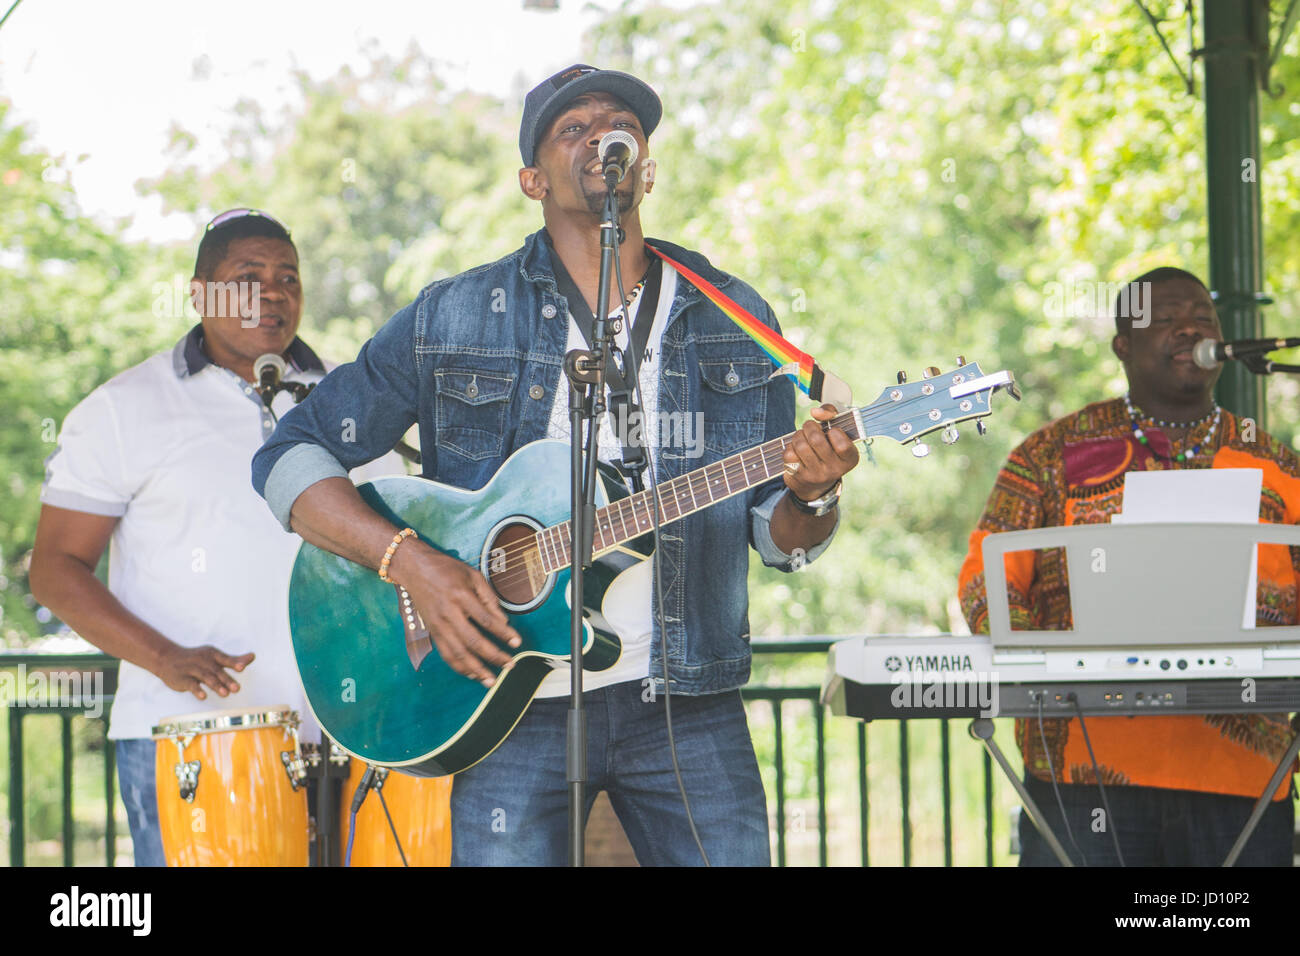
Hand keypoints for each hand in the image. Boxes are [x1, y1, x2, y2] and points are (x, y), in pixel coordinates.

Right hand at [156, 645, 253, 699]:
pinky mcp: (183, 679)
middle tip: (237, 689)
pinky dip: (197, 690)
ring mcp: (192, 669)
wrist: (167, 658)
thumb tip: (252, 656)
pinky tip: (203, 696)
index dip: (233, 663)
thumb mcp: (214, 657)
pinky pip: (191, 685)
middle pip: (216, 671)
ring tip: (225, 694)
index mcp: (212, 655)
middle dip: (227, 680)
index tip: (242, 668)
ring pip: (205, 678)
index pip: (224, 659)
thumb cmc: (197, 658)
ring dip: (216, 685)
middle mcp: (203, 661)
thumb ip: (234, 660)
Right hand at [390, 542, 521, 687]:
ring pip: (458, 653)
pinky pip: (446, 654)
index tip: (517, 643)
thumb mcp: (473, 575)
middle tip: (510, 665)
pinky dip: (459, 667)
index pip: (486, 620)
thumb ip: (489, 598)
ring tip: (492, 681)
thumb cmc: (447, 570)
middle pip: (473, 641)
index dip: (503, 633)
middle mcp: (449, 613)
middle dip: (494, 656)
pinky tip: (472, 674)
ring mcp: (438, 625)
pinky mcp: (432, 632)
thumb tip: (503, 621)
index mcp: (461, 596)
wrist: (414, 569)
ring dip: (476, 669)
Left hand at [782, 403, 859, 500]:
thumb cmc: (828, 449)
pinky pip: (789, 454)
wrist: (815, 484)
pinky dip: (790, 448)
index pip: (842, 444)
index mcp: (850, 459)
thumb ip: (831, 414)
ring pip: (800, 445)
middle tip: (809, 427)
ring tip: (802, 438)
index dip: (833, 432)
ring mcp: (816, 476)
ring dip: (798, 436)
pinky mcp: (799, 477)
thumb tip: (815, 412)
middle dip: (809, 427)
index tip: (831, 431)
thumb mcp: (837, 432)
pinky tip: (796, 451)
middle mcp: (835, 470)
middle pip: (816, 439)